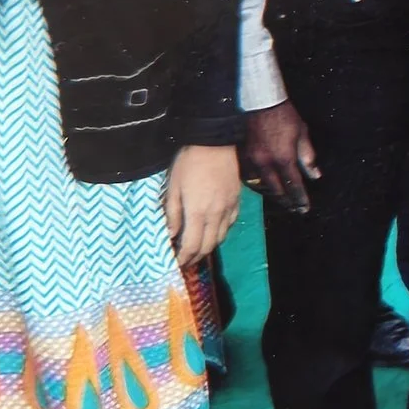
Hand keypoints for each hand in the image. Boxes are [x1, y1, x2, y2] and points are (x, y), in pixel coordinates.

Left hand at [166, 144, 242, 267]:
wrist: (214, 144)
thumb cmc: (188, 164)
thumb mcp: (173, 188)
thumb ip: (172, 214)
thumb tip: (171, 235)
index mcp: (197, 211)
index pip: (192, 245)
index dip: (184, 258)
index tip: (176, 264)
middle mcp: (216, 214)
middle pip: (208, 246)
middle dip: (196, 257)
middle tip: (185, 262)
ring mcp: (229, 208)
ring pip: (221, 237)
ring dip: (209, 247)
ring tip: (197, 250)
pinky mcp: (236, 201)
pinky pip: (230, 224)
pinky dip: (220, 233)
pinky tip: (212, 232)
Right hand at [238, 101, 318, 212]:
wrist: (259, 102)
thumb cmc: (284, 116)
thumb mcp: (302, 134)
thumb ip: (307, 156)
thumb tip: (314, 175)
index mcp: (283, 157)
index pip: (293, 185)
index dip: (299, 198)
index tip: (304, 208)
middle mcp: (265, 163)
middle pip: (276, 189)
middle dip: (286, 201)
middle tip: (294, 208)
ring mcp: (251, 161)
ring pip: (260, 185)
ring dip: (272, 194)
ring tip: (282, 200)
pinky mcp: (241, 157)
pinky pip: (249, 177)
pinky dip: (258, 184)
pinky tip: (264, 186)